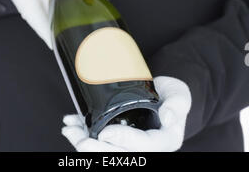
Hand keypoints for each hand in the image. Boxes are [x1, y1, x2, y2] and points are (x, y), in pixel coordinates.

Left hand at [62, 76, 191, 151]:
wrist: (166, 92)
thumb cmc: (173, 94)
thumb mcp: (180, 96)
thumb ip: (176, 105)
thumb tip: (168, 117)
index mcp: (163, 142)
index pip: (143, 147)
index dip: (123, 141)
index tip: (105, 133)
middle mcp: (146, 148)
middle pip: (120, 155)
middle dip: (97, 150)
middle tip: (80, 139)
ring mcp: (130, 144)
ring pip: (106, 150)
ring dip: (84, 142)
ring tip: (69, 130)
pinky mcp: (118, 136)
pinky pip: (100, 139)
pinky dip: (83, 131)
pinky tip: (71, 124)